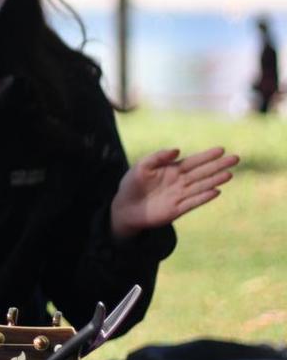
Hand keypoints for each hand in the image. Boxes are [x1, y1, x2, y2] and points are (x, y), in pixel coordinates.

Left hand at [110, 146, 239, 240]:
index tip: (221, 149)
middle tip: (235, 158)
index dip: (207, 156)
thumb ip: (158, 157)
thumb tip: (178, 150)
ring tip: (229, 174)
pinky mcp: (177, 210)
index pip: (193, 161)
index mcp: (172, 170)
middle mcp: (180, 182)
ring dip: (215, 180)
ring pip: (201, 186)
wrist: (124, 207)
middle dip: (218, 165)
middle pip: (202, 172)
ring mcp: (180, 196)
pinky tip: (216, 191)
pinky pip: (193, 202)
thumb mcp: (141, 166)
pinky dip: (204, 197)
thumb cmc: (132, 184)